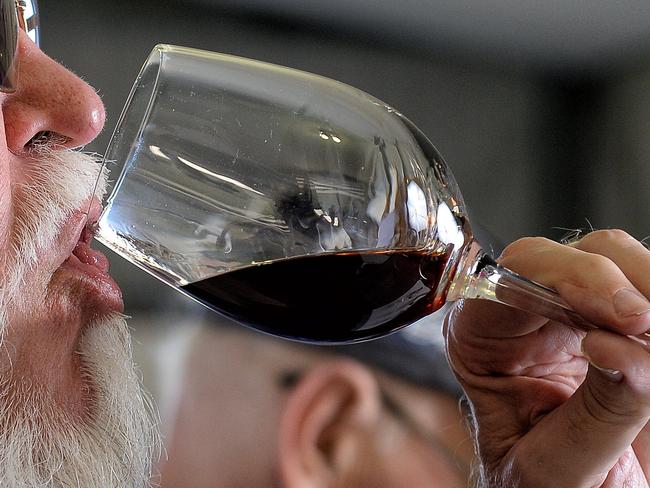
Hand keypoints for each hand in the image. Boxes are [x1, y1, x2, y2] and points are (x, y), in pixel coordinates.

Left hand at [444, 230, 649, 486]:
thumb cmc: (538, 485)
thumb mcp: (554, 467)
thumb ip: (593, 415)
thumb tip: (620, 347)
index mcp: (481, 341)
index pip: (510, 277)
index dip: (570, 279)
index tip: (626, 316)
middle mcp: (521, 316)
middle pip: (569, 256)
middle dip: (622, 283)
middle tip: (649, 326)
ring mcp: (570, 312)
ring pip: (617, 260)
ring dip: (649, 291)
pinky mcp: (613, 321)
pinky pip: (643, 289)